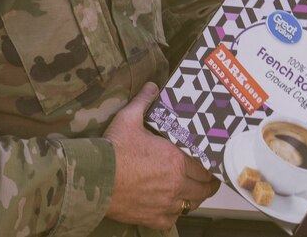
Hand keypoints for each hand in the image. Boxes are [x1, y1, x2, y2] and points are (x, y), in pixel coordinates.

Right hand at [104, 82, 219, 229]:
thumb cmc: (114, 149)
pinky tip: (171, 207)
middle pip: (203, 188)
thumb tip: (152, 86)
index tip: (212, 165)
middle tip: (208, 180)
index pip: (205, 167)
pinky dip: (174, 214)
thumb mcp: (129, 118)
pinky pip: (172, 220)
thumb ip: (144, 101)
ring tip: (193, 192)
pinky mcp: (152, 218)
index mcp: (176, 160)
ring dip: (193, 198)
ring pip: (191, 205)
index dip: (211, 166)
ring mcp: (165, 203)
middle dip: (207, 184)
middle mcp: (176, 183)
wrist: (94, 179)